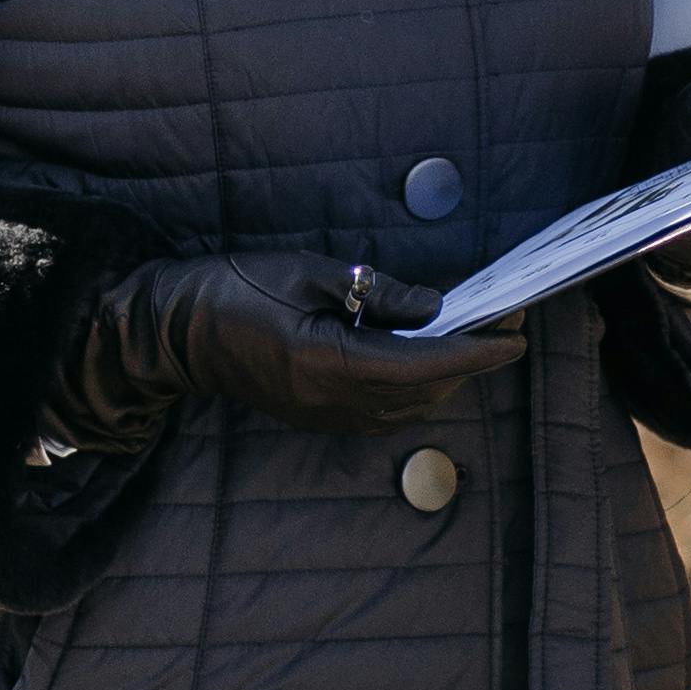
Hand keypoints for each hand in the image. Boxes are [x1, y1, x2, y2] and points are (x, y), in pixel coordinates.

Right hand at [55, 252, 523, 452]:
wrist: (174, 332)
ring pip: (410, 406)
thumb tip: (436, 306)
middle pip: (424, 389)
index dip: (477, 351)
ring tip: (472, 334)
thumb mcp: (306, 272)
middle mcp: (332, 400)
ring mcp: (324, 416)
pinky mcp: (318, 417)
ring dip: (447, 375)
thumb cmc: (233, 289)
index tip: (515, 334)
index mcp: (328, 362)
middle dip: (471, 359)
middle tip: (505, 319)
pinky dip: (417, 386)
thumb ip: (376, 292)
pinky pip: (386, 412)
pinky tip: (425, 357)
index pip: (423, 362)